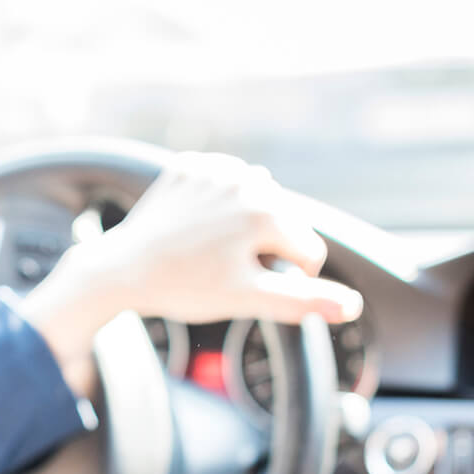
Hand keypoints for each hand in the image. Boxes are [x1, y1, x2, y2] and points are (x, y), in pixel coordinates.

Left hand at [17, 152, 362, 396]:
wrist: (121, 270)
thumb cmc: (187, 288)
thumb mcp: (248, 299)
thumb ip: (304, 301)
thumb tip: (352, 307)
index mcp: (268, 212)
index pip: (308, 251)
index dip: (289, 279)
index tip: (251, 288)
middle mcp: (247, 179)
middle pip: (283, 222)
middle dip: (267, 249)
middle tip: (225, 270)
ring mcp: (215, 169)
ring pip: (254, 200)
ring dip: (245, 224)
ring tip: (211, 250)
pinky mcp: (188, 166)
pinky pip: (220, 185)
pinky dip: (217, 203)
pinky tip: (196, 227)